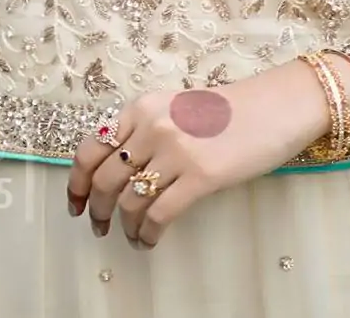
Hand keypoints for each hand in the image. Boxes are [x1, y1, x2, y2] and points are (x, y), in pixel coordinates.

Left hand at [66, 62, 328, 248]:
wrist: (274, 107)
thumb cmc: (227, 111)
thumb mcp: (173, 109)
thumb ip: (143, 131)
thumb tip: (115, 170)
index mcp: (140, 107)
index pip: (91, 147)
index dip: (77, 181)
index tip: (75, 202)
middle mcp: (151, 126)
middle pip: (105, 178)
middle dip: (96, 209)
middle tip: (98, 226)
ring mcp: (175, 151)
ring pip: (130, 199)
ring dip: (123, 225)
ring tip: (129, 237)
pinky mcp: (201, 176)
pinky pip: (160, 214)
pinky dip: (148, 233)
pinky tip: (148, 241)